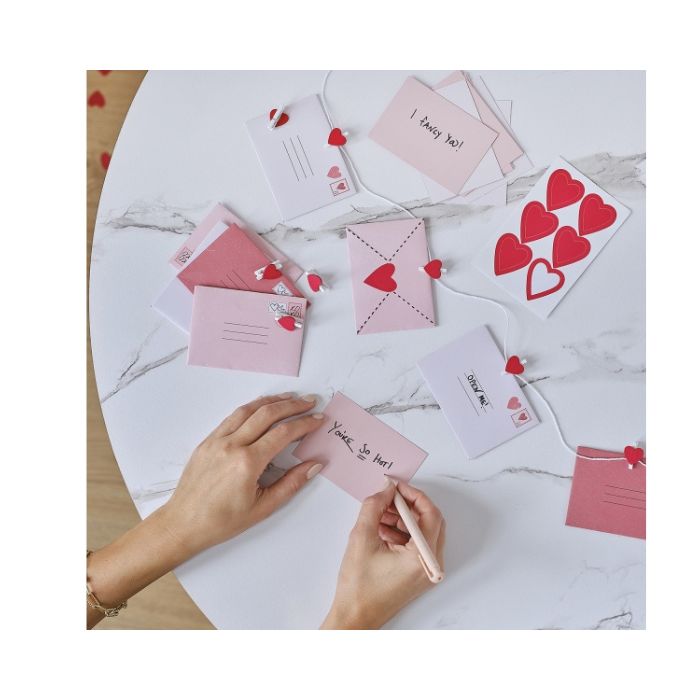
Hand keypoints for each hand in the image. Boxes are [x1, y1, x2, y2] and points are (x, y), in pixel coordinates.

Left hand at [161, 393, 324, 558]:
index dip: (304, 423)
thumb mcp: (263, 507)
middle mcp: (231, 445)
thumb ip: (291, 483)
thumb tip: (314, 465)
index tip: (318, 419)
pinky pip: (232, 417)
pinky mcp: (207, 441)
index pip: (283, 433)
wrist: (183, 524)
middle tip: (310, 401)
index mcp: (247, 463)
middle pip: (267, 414)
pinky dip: (251, 407)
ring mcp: (217, 440)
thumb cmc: (222, 521)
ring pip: (248, 410)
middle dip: (292, 405)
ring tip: (290, 397)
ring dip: (272, 401)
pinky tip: (261, 406)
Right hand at [321, 479, 444, 628]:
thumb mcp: (362, 537)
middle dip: (408, 506)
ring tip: (379, 513)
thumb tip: (385, 489)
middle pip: (430, 521)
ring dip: (403, 518)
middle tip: (388, 497)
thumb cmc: (358, 586)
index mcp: (422, 557)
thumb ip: (373, 506)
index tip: (396, 486)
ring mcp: (426, 570)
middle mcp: (431, 565)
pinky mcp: (418, 573)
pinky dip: (402, 532)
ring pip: (423, 531)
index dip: (413, 495)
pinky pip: (417, 544)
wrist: (354, 617)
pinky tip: (381, 529)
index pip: (430, 514)